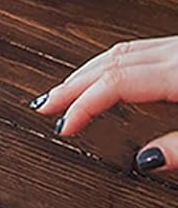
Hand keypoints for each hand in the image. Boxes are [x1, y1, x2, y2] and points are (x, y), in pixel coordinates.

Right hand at [33, 35, 177, 171]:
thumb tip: (146, 160)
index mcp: (177, 73)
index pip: (115, 84)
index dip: (83, 104)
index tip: (64, 125)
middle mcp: (173, 53)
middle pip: (108, 65)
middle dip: (70, 87)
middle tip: (43, 105)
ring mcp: (175, 47)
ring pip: (116, 53)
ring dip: (84, 72)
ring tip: (63, 92)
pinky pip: (132, 49)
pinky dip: (106, 63)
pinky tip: (102, 74)